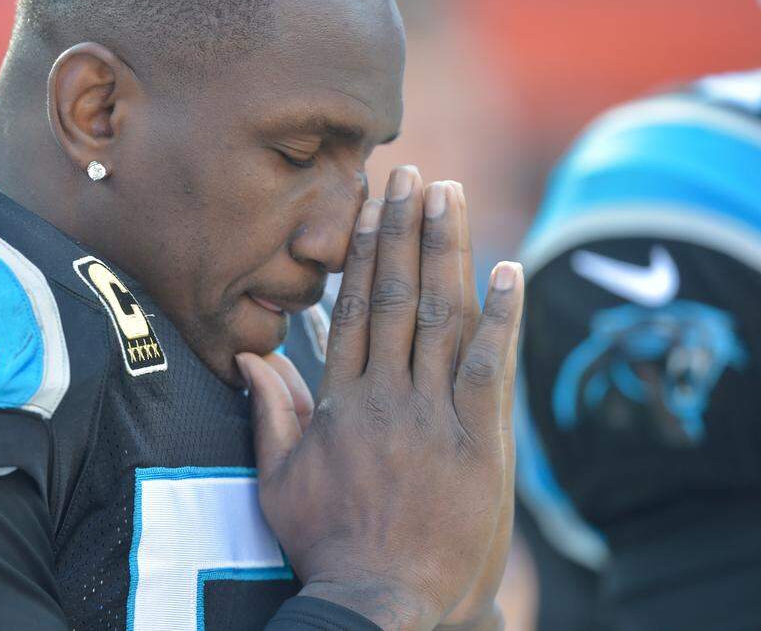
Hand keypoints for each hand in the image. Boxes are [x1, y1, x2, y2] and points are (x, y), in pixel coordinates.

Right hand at [237, 168, 523, 629]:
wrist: (382, 601)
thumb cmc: (329, 545)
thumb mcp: (278, 481)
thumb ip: (269, 412)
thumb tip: (251, 355)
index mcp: (341, 400)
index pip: (354, 306)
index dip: (364, 248)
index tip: (371, 202)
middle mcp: (387, 395)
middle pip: (398, 295)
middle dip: (404, 228)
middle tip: (413, 173)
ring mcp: (435, 415)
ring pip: (442, 316)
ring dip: (447, 250)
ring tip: (451, 195)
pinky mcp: (480, 442)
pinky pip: (491, 367)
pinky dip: (501, 317)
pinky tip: (510, 270)